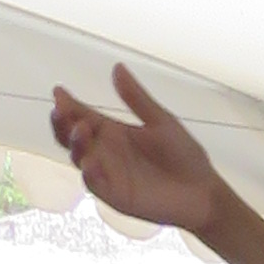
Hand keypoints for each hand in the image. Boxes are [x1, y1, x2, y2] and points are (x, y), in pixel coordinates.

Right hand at [50, 64, 227, 241]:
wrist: (204, 192)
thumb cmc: (184, 156)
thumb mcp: (161, 121)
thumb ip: (137, 99)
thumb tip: (117, 67)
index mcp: (113, 132)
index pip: (83, 115)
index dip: (68, 104)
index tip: (59, 91)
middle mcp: (105, 152)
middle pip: (72, 136)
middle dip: (62, 123)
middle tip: (60, 110)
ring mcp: (108, 174)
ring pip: (79, 158)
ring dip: (75, 144)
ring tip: (80, 129)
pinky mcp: (115, 196)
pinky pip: (95, 185)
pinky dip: (89, 174)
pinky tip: (90, 163)